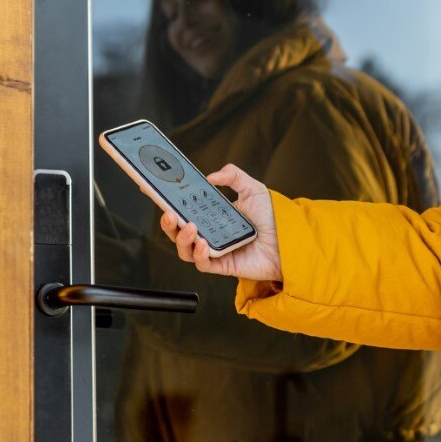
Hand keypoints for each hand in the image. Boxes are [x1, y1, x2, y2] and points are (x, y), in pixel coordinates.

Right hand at [156, 164, 281, 281]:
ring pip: (185, 249)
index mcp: (211, 215)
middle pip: (177, 231)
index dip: (165, 200)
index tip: (149, 188)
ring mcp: (214, 250)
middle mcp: (209, 233)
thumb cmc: (273, 218)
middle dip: (167, 223)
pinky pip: (202, 263)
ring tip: (189, 227)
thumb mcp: (253, 188)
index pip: (183, 208)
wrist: (291, 241)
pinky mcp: (222, 265)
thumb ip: (233, 175)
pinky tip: (203, 243)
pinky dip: (199, 254)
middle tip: (168, 213)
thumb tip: (211, 176)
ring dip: (181, 238)